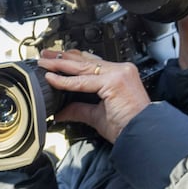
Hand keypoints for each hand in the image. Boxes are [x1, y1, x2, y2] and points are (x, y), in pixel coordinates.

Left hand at [38, 49, 152, 142]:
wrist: (142, 133)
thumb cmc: (127, 125)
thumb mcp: (97, 116)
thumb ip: (79, 110)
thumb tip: (62, 112)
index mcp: (119, 75)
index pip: (91, 64)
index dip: (72, 62)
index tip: (56, 61)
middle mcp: (120, 70)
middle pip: (85, 60)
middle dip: (63, 57)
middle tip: (45, 55)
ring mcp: (118, 73)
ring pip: (82, 67)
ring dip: (60, 63)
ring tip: (44, 61)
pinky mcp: (114, 81)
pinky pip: (83, 81)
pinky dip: (65, 80)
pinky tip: (52, 78)